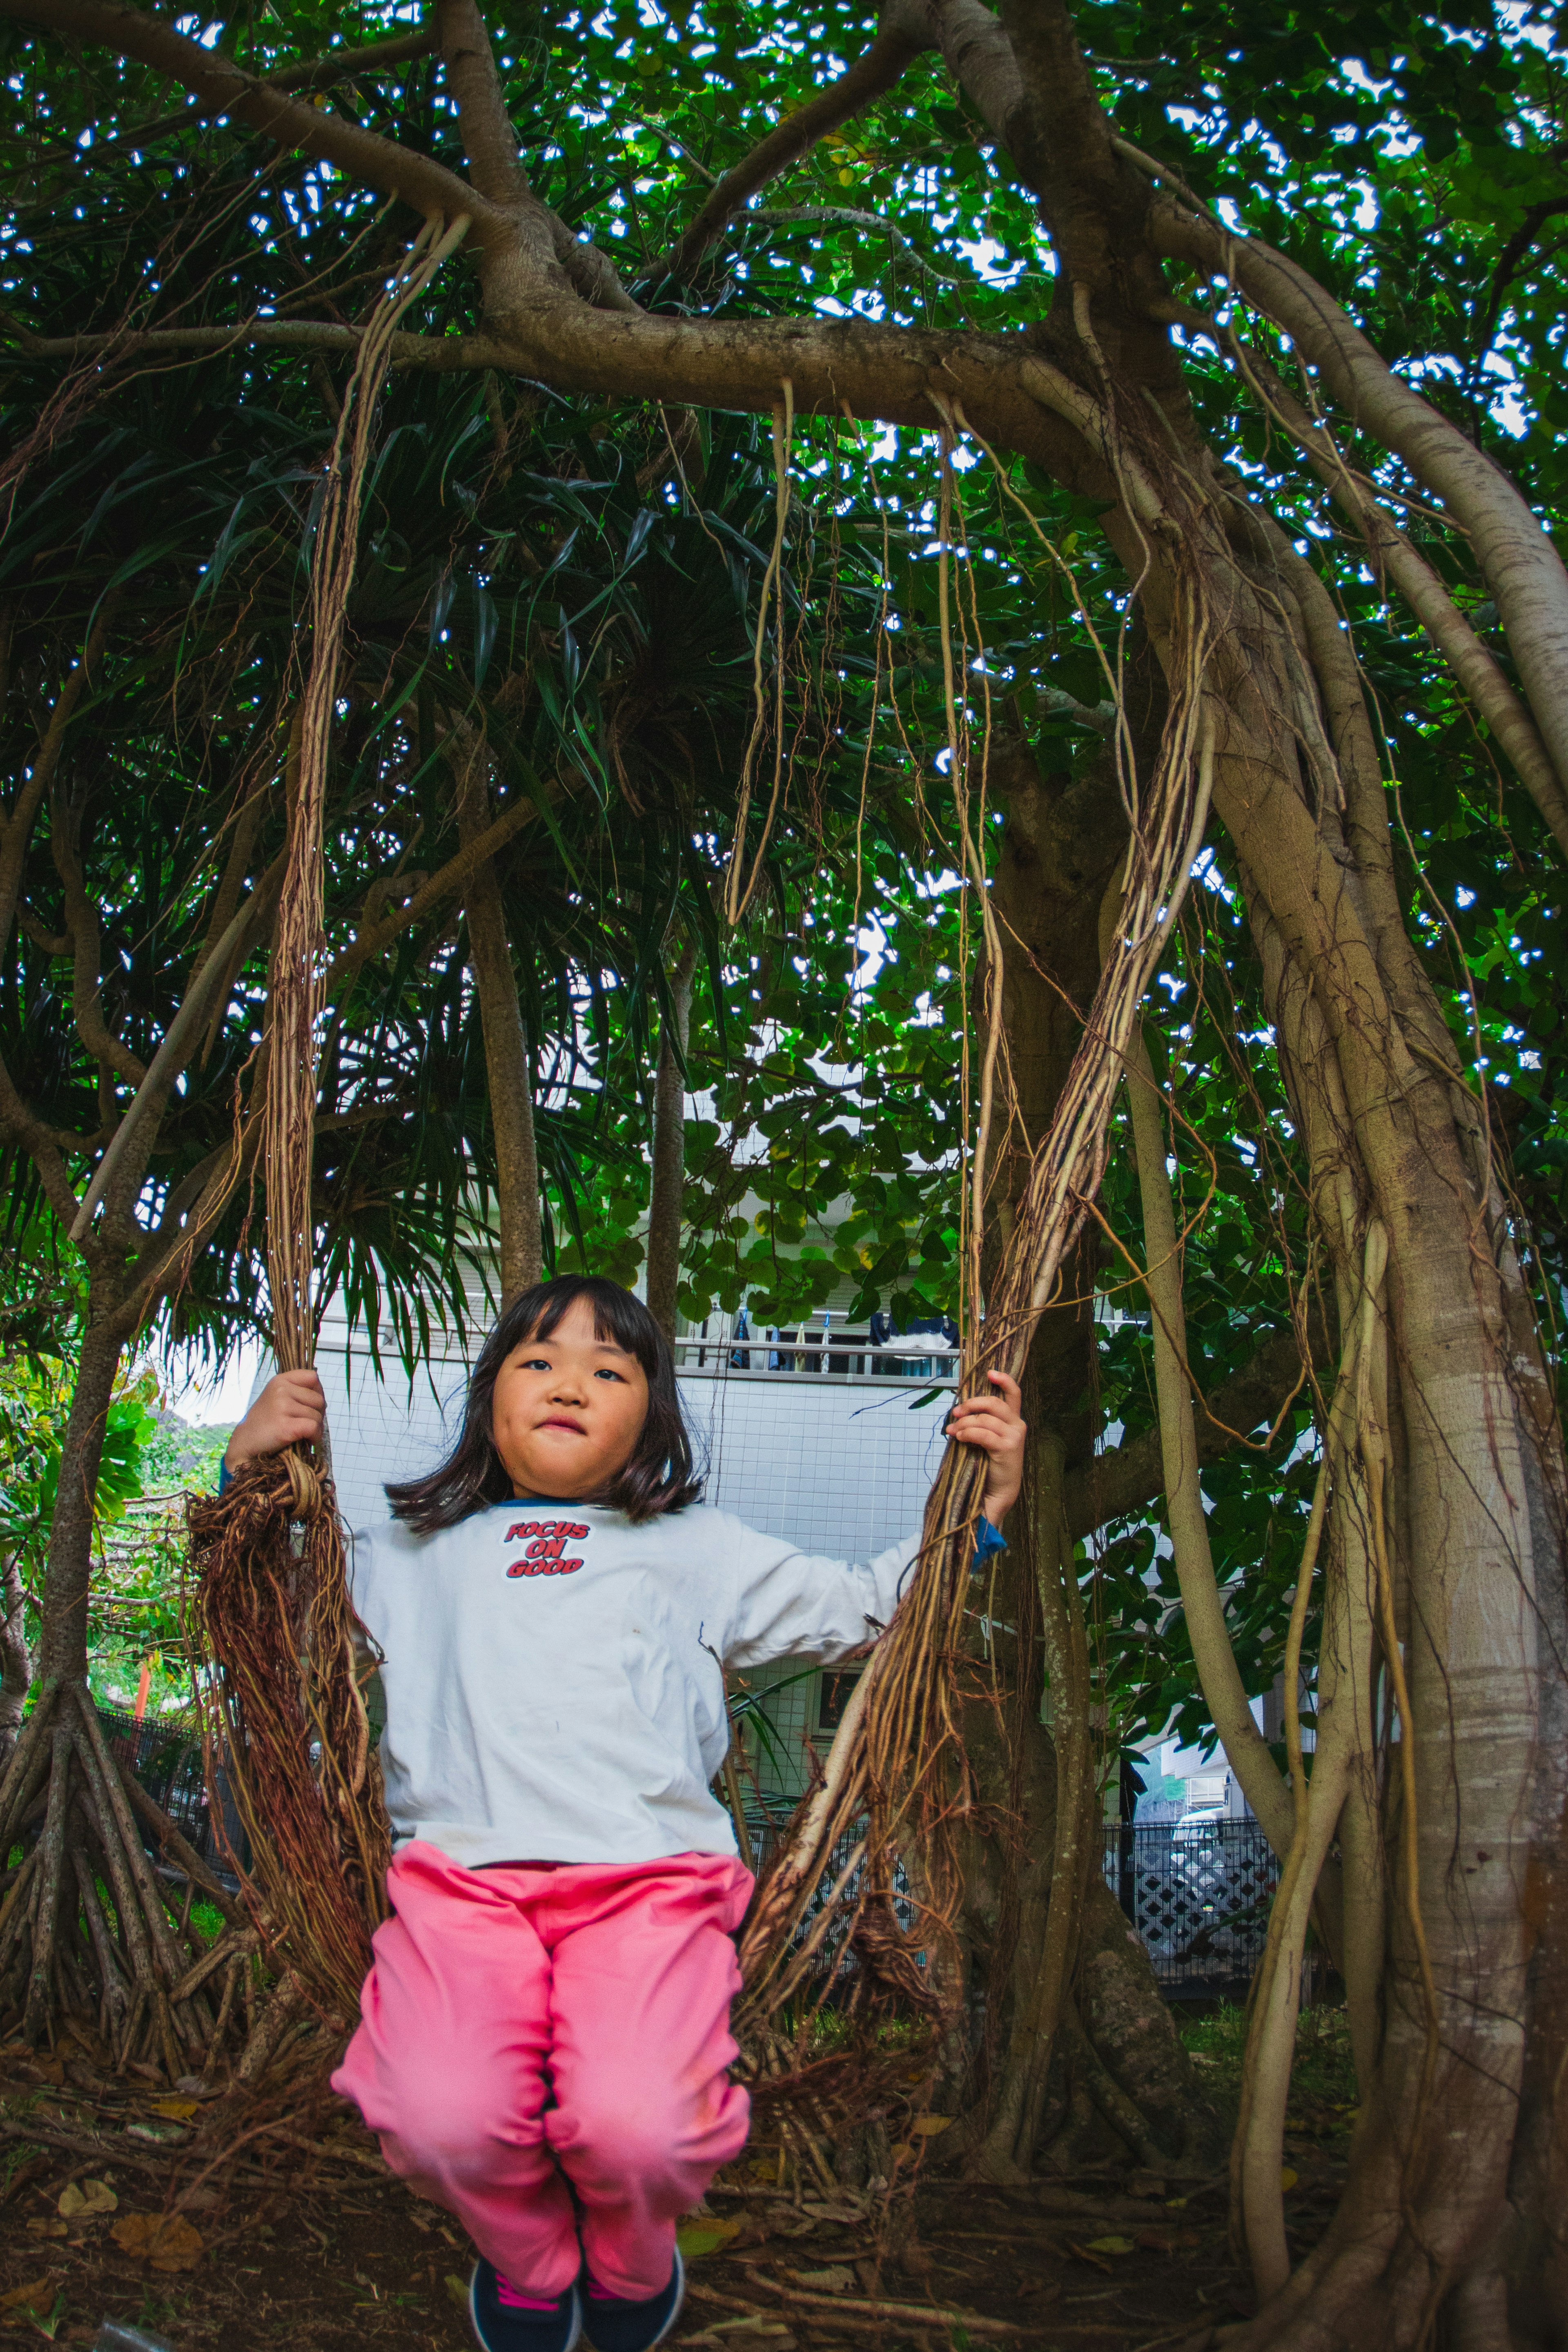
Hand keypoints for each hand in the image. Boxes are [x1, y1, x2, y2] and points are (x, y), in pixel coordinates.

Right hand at [224, 1369, 324, 1473]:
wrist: (245, 1443)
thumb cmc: (265, 1422)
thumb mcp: (276, 1397)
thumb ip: (296, 1391)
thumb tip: (322, 1396)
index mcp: (279, 1380)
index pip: (312, 1377)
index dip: (317, 1392)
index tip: (310, 1405)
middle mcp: (281, 1390)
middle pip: (319, 1399)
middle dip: (318, 1414)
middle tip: (306, 1424)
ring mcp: (282, 1407)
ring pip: (317, 1416)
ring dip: (316, 1428)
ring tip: (304, 1434)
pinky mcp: (285, 1426)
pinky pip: (313, 1428)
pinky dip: (314, 1437)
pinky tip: (307, 1440)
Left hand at [948, 1371, 1025, 1525]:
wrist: (996, 1491)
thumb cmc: (988, 1463)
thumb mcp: (987, 1438)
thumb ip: (981, 1422)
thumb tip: (959, 1409)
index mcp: (1014, 1420)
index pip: (1014, 1393)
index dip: (1004, 1380)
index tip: (989, 1373)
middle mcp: (1018, 1425)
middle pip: (992, 1403)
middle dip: (970, 1404)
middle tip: (955, 1412)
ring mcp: (1014, 1436)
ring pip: (983, 1419)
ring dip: (963, 1423)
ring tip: (951, 1431)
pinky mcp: (1007, 1448)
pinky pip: (982, 1433)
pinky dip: (967, 1433)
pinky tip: (958, 1438)